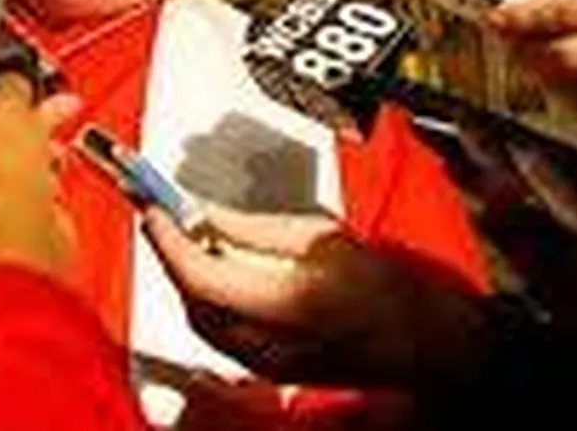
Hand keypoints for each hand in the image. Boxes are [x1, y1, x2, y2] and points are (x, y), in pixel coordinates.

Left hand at [141, 206, 488, 387]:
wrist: (424, 341)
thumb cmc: (386, 286)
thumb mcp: (319, 235)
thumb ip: (251, 226)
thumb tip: (199, 211)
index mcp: (289, 302)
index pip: (201, 275)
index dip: (168, 239)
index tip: (152, 207)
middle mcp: (271, 341)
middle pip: (192, 299)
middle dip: (170, 254)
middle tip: (160, 214)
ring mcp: (267, 363)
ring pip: (200, 319)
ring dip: (185, 276)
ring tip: (185, 235)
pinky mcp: (268, 370)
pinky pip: (218, 332)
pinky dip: (205, 297)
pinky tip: (213, 268)